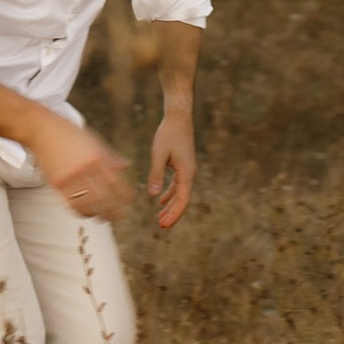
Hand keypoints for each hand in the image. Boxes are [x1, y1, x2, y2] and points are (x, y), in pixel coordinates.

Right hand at [29, 112, 131, 221]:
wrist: (45, 131)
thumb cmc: (72, 135)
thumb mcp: (95, 141)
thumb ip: (110, 156)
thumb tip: (127, 165)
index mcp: (98, 156)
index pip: (116, 181)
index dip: (125, 195)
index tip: (130, 202)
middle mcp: (86, 167)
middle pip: (104, 196)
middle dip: (114, 210)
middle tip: (118, 217)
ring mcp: (71, 176)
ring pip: (89, 203)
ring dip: (98, 214)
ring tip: (103, 218)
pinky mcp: (58, 183)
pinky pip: (72, 204)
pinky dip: (82, 212)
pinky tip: (87, 214)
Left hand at [149, 100, 196, 229]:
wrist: (178, 117)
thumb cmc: (168, 133)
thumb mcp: (159, 154)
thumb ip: (156, 175)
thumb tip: (153, 196)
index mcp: (187, 173)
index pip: (183, 200)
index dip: (174, 214)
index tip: (164, 225)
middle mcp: (190, 173)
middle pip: (183, 200)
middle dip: (172, 214)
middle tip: (161, 226)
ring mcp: (187, 169)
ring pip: (180, 193)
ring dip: (171, 206)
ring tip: (160, 218)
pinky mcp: (182, 165)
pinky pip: (178, 185)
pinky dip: (170, 194)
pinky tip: (161, 200)